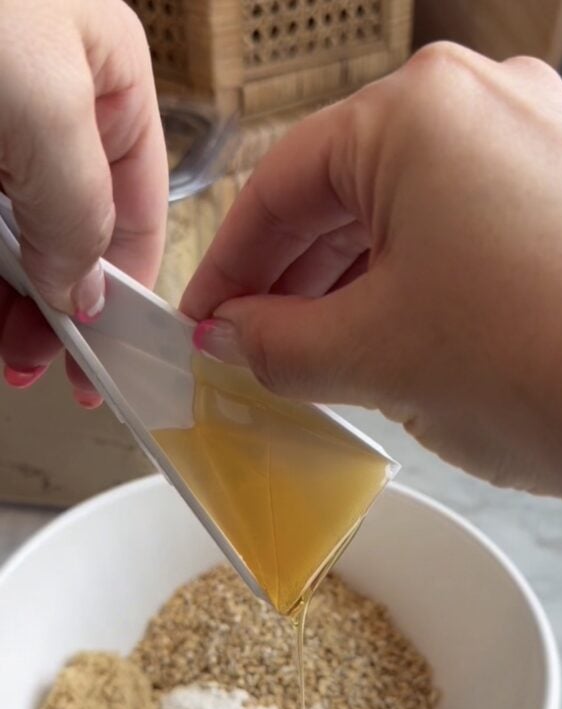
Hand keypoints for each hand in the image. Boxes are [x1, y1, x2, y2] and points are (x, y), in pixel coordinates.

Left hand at [0, 0, 167, 406]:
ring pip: (14, 236)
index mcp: (108, 82)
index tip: (105, 356)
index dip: (124, 288)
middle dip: (55, 303)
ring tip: (4, 347)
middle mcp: (54, 106)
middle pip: (70, 232)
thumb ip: (79, 211)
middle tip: (34, 360)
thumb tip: (83, 295)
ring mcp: (1, 127)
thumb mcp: (48, 107)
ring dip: (11, 299)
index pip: (136, 209)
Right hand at [183, 44, 561, 509]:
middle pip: (344, 193)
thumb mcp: (374, 356)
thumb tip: (234, 339)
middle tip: (253, 349)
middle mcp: (482, 102)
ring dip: (351, 285)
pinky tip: (394, 336)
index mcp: (418, 112)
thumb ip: (277, 345)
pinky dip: (415, 280)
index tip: (204, 323)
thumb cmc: (536, 364)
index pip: (281, 187)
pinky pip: (462, 228)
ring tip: (318, 356)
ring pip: (405, 212)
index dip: (230, 267)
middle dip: (291, 280)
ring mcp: (537, 140)